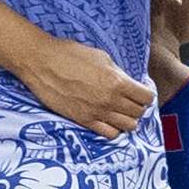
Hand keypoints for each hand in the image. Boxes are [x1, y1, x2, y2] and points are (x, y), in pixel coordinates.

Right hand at [12, 39, 150, 136]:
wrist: (42, 63)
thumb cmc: (69, 54)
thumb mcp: (101, 57)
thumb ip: (118, 73)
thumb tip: (127, 82)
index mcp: (117, 81)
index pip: (146, 96)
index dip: (147, 93)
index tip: (143, 90)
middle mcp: (110, 100)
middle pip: (138, 113)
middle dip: (139, 106)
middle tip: (132, 100)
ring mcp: (97, 113)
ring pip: (128, 126)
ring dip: (128, 119)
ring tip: (122, 111)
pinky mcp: (84, 120)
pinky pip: (108, 133)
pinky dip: (113, 129)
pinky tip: (109, 120)